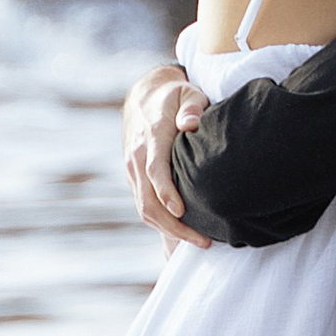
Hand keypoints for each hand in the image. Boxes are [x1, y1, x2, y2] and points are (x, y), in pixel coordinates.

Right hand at [122, 62, 207, 246]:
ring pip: (144, 209)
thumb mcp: (187, 93)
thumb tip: (189, 124)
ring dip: (168, 230)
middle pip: (147, 201)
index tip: (181, 211)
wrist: (143, 98)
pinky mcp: (134, 178)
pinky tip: (183, 233)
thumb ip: (191, 107)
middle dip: (173, 226)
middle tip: (203, 241)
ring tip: (198, 242)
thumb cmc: (173, 97)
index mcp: (151, 137)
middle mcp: (137, 157)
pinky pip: (144, 206)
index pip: (154, 170)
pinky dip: (161, 224)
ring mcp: (132, 170)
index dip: (166, 192)